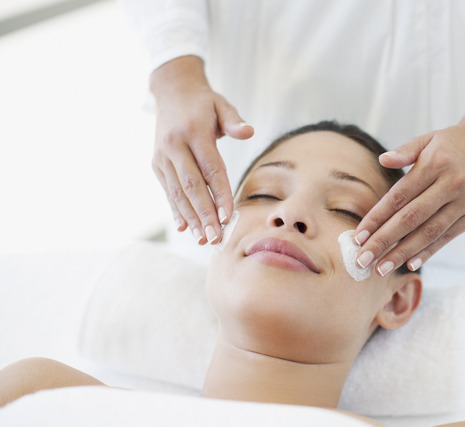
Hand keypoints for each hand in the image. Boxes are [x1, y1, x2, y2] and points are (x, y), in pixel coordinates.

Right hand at [150, 56, 253, 244]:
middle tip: (216, 237)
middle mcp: (174, 145)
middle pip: (192, 186)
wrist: (171, 90)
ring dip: (191, 218)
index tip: (229, 217)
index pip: (210, 169)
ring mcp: (162, 156)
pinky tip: (185, 228)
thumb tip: (249, 132)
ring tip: (203, 239)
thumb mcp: (222, 104)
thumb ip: (235, 121)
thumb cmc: (204, 102)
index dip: (220, 194)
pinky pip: (168, 191)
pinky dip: (176, 210)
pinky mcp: (156, 164)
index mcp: (193, 131)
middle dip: (204, 214)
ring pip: (177, 192)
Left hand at [353, 94, 464, 275]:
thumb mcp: (429, 139)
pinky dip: (429, 251)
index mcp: (435, 164)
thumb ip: (405, 151)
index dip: (377, 218)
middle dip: (384, 242)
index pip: (399, 197)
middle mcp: (452, 184)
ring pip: (429, 232)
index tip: (358, 237)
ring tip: (381, 268)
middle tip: (362, 260)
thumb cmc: (454, 141)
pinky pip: (448, 236)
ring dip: (403, 253)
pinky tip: (410, 263)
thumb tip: (382, 160)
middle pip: (411, 219)